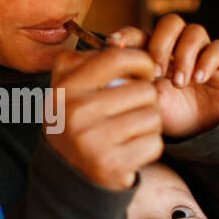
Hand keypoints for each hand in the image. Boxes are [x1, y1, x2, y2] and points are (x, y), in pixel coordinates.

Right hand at [45, 45, 162, 189]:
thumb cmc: (76, 125)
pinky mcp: (111, 165)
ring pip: (152, 116)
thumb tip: (120, 40)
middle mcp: (75, 113)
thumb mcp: (66, 91)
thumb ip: (83, 62)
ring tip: (131, 131)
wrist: (68, 179)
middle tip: (133, 111)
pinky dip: (149, 146)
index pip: (117, 58)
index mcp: (65, 89)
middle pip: (144, 90)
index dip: (141, 61)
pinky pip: (154, 143)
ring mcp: (92, 141)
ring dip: (149, 124)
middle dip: (146, 100)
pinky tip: (132, 150)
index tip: (145, 72)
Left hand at [108, 15, 218, 138]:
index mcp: (155, 51)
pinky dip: (207, 61)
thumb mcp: (147, 101)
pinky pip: (218, 48)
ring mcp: (202, 51)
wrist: (201, 131)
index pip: (141, 32)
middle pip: (171, 23)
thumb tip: (111, 70)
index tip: (114, 43)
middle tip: (157, 72)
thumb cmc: (170, 113)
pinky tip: (199, 79)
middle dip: (161, 45)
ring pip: (195, 32)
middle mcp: (178, 45)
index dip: (128, 34)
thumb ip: (133, 83)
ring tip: (179, 83)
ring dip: (184, 56)